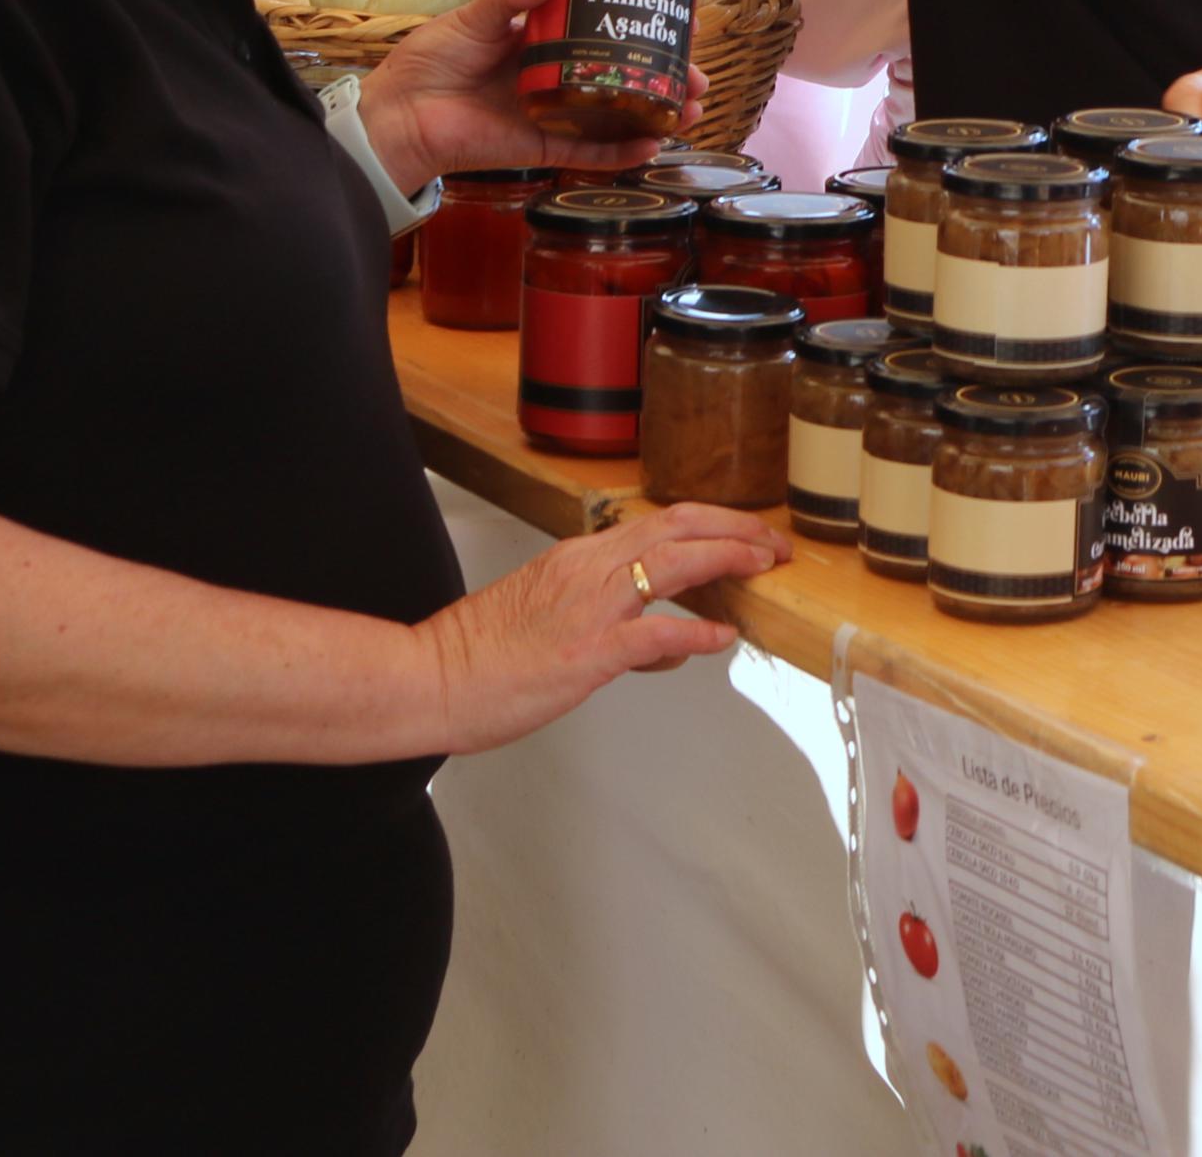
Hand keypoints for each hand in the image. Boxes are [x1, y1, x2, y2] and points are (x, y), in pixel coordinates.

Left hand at [358, 0, 685, 193]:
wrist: (397, 115)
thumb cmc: (428, 63)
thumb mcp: (471, 18)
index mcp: (540, 40)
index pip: (600, 30)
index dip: (638, 26)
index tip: (674, 19)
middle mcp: (554, 77)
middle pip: (620, 76)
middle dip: (663, 76)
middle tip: (698, 73)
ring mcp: (552, 114)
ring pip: (615, 116)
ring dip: (655, 114)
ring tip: (692, 108)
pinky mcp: (540, 147)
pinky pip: (587, 153)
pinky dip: (620, 153)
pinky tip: (652, 145)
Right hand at [416, 501, 787, 755]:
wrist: (427, 679)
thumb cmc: (479, 655)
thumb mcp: (549, 615)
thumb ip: (606, 617)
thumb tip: (656, 642)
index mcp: (577, 557)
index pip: (660, 523)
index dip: (713, 523)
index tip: (747, 535)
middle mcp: (587, 569)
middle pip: (678, 525)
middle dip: (735, 528)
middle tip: (774, 544)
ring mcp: (588, 608)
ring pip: (674, 562)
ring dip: (729, 559)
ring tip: (764, 568)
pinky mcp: (585, 651)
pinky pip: (654, 635)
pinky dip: (696, 633)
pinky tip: (722, 638)